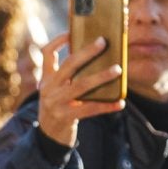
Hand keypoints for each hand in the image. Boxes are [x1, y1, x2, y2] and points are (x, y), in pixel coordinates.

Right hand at [37, 26, 124, 149]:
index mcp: (47, 78)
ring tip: (118, 69)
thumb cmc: (59, 107)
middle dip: (87, 52)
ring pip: (81, 85)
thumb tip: (98, 60)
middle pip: (69, 65)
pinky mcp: (66, 117)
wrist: (48, 136)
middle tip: (103, 42)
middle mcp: (49, 88)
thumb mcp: (56, 90)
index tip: (72, 32)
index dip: (59, 41)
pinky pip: (90, 109)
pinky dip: (107, 105)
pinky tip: (120, 102)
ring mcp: (56, 103)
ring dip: (101, 76)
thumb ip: (68, 76)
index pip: (47, 53)